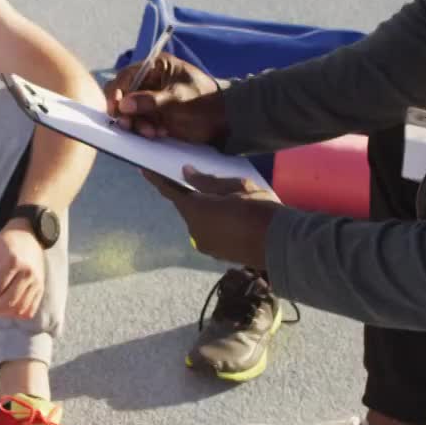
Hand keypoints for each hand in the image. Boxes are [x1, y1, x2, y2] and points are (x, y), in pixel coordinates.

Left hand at [0, 220, 46, 319]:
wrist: (28, 236)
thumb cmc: (6, 243)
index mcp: (12, 261)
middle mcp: (27, 273)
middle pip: (7, 302)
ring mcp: (36, 283)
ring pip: (18, 309)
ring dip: (3, 312)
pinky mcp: (40, 289)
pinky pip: (29, 311)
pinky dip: (16, 313)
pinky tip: (9, 305)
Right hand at [103, 52, 227, 143]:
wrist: (225, 119)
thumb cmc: (205, 101)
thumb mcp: (179, 99)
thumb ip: (151, 101)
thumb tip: (124, 104)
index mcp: (156, 66)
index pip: (127, 76)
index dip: (117, 92)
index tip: (116, 108)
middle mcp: (151, 81)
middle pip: (124, 95)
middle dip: (125, 112)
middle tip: (128, 126)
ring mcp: (152, 99)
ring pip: (130, 112)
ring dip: (136, 124)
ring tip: (151, 132)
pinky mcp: (155, 116)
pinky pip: (140, 123)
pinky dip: (144, 130)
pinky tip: (159, 133)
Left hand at [145, 165, 280, 270]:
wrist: (281, 245)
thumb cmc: (259, 208)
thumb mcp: (236, 187)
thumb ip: (207, 181)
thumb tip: (186, 173)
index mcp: (195, 210)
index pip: (170, 190)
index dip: (157, 179)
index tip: (144, 169)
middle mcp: (194, 230)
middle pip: (187, 207)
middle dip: (191, 194)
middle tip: (200, 181)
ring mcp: (205, 245)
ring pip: (199, 220)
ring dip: (206, 210)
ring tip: (226, 201)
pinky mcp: (217, 254)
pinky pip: (210, 232)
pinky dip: (214, 222)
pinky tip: (231, 217)